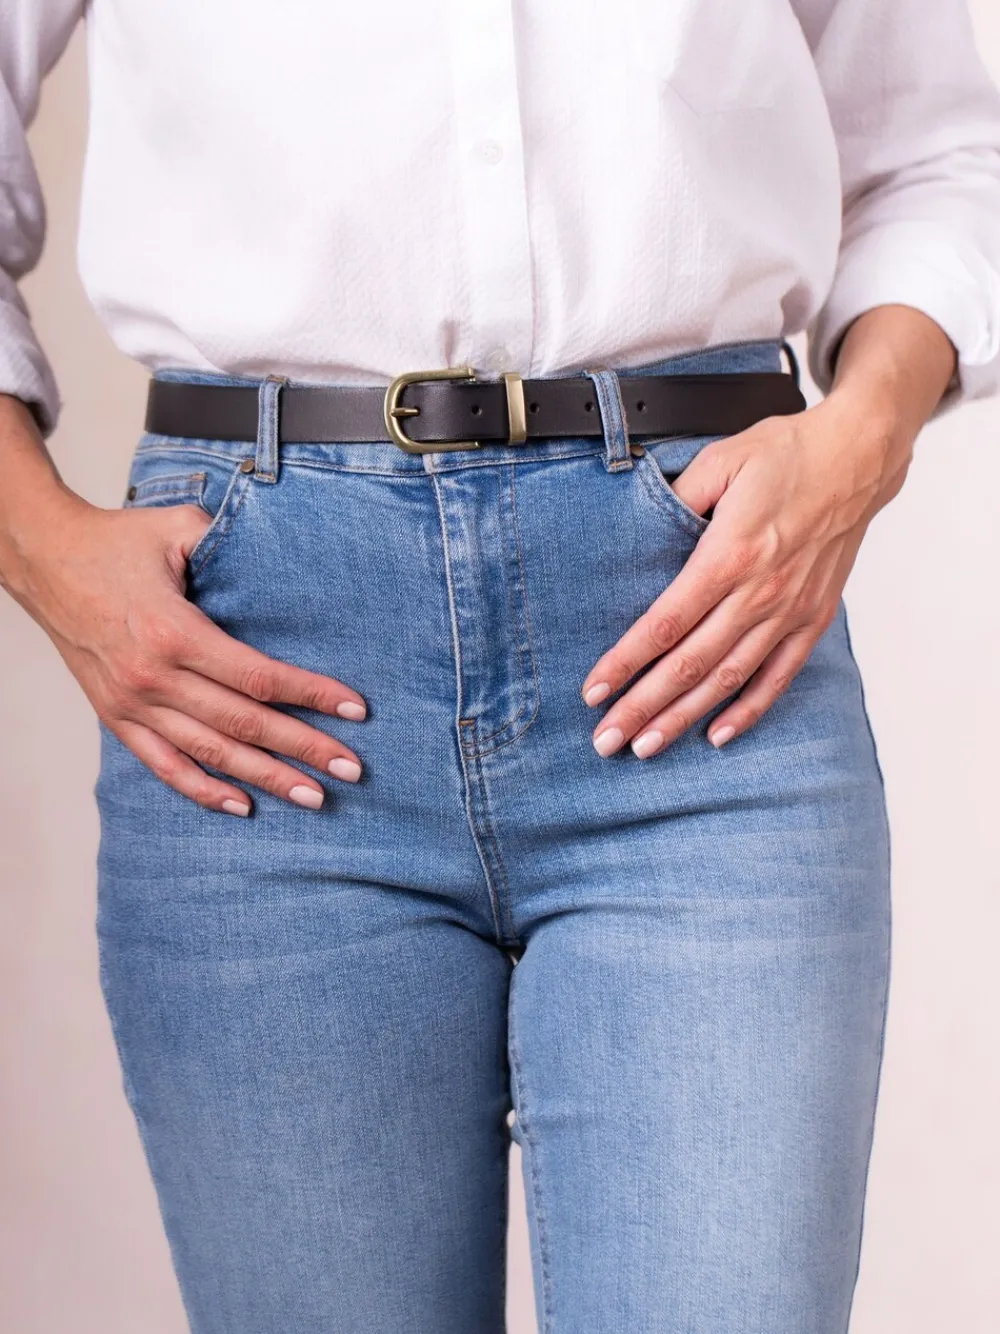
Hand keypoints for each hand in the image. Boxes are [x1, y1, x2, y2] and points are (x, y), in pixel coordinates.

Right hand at [6, 491, 367, 815]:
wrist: (44, 559)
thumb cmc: (117, 540)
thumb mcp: (177, 526)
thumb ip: (230, 542)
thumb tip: (280, 555)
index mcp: (175, 631)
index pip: (258, 676)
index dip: (311, 695)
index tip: (356, 710)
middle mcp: (153, 676)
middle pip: (244, 723)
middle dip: (303, 748)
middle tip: (351, 770)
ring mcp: (132, 703)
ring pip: (210, 752)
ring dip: (265, 778)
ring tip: (313, 798)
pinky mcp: (115, 716)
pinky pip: (162, 764)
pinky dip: (202, 789)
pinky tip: (241, 806)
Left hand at [579, 306, 956, 758]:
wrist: (859, 457)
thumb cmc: (788, 454)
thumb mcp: (721, 459)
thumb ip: (676, 498)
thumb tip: (641, 530)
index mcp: (729, 554)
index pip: (664, 623)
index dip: (626, 663)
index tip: (594, 691)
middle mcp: (759, 592)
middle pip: (690, 664)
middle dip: (643, 706)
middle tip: (606, 740)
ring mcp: (789, 611)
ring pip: (728, 678)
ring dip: (685, 716)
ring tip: (647, 746)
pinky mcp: (813, 618)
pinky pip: (778, 674)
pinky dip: (750, 709)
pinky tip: (719, 734)